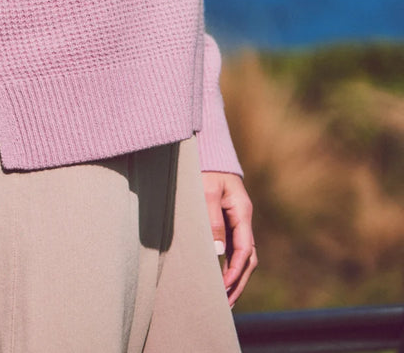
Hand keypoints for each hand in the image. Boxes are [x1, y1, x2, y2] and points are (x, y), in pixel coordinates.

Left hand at [201, 171, 256, 307]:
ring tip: (224, 299)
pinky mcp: (227, 220)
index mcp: (242, 212)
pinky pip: (233, 248)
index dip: (235, 271)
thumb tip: (219, 253)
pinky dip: (229, 265)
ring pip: (242, 255)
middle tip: (226, 304)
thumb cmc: (205, 168)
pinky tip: (220, 278)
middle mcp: (242, 219)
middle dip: (239, 282)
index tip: (224, 288)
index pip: (245, 250)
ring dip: (235, 277)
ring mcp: (236, 220)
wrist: (206, 150)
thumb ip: (213, 220)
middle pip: (248, 258)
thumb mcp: (206, 192)